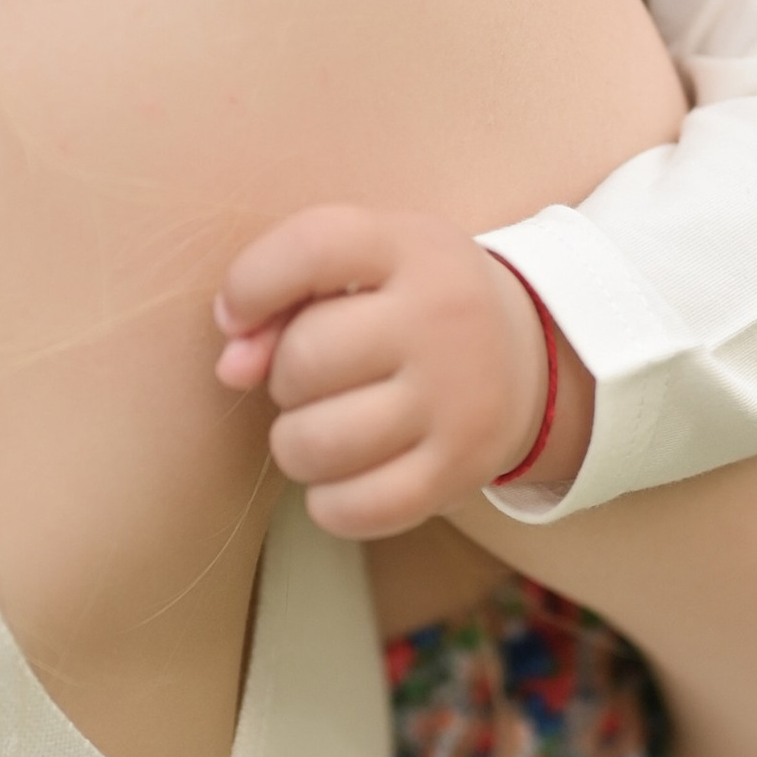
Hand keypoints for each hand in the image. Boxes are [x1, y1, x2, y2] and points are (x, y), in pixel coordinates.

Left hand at [213, 207, 570, 537]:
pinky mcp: (461, 471)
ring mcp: (458, 399)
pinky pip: (354, 509)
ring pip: (316, 442)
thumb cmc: (406, 305)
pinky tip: (344, 476)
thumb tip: (231, 368)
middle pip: (305, 359)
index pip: (313, 247)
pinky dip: (328, 502)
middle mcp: (443, 317)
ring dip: (294, 443)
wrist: (525, 355)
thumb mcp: (358, 269)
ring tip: (323, 426)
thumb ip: (279, 298)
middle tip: (314, 379)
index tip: (238, 316)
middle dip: (282, 378)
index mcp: (412, 248)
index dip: (250, 285)